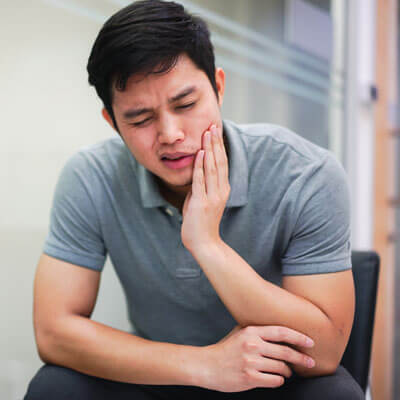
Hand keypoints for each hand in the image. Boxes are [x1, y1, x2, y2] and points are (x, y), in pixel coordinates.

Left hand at [181, 124, 229, 251]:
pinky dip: (201, 166)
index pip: (222, 163)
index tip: (215, 131)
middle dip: (216, 142)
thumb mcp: (201, 201)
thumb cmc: (201, 223)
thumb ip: (199, 187)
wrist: (204, 244)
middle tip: (214, 124)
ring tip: (208, 133)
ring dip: (210, 149)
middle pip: (220, 162)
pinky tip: (201, 153)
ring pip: (212, 168)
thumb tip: (195, 172)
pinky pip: (201, 181)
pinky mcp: (202, 203)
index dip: (219, 147)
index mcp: (222, 189)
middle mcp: (220, 191)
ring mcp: (212, 197)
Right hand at [198, 325, 314, 392]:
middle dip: (301, 358)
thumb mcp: (239, 333)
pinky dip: (279, 380)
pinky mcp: (249, 378)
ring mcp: (251, 362)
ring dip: (288, 371)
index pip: (281, 332)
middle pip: (285, 352)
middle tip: (310, 362)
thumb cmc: (225, 349)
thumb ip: (257, 330)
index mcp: (251, 331)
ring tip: (287, 371)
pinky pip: (275, 380)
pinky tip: (276, 378)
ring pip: (281, 368)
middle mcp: (252, 345)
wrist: (207, 365)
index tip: (310, 342)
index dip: (298, 337)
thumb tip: (279, 330)